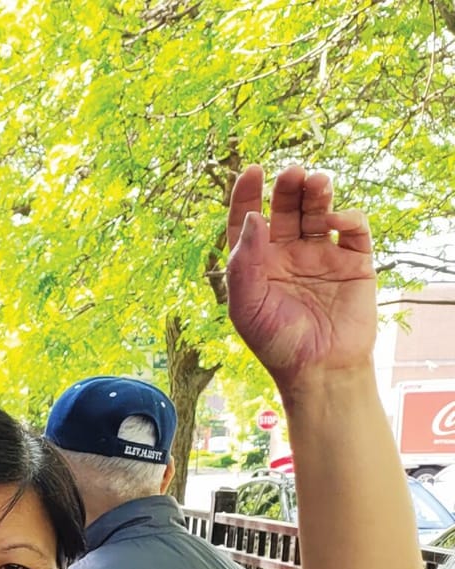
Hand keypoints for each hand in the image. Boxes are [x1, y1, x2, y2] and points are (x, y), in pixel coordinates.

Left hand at [225, 165, 377, 385]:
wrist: (319, 368)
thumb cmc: (276, 342)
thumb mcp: (246, 305)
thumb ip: (243, 263)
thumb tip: (253, 218)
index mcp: (258, 263)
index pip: (250, 220)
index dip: (247, 195)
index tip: (251, 171)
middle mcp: (289, 254)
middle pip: (287, 208)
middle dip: (288, 188)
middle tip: (291, 174)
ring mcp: (322, 255)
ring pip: (319, 210)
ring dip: (317, 192)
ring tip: (315, 181)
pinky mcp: (354, 261)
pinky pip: (352, 228)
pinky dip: (345, 216)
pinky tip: (332, 220)